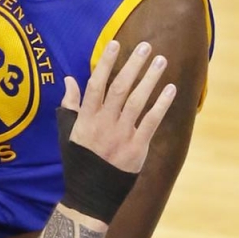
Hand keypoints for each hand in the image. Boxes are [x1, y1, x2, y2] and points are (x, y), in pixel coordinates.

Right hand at [61, 41, 175, 172]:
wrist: (90, 193)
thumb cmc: (79, 160)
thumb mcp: (68, 132)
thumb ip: (70, 104)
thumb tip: (69, 78)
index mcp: (86, 118)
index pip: (96, 84)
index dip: (106, 63)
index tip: (115, 44)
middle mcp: (104, 124)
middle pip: (120, 88)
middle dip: (132, 65)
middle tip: (145, 46)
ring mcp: (121, 136)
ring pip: (138, 101)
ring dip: (150, 79)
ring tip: (160, 60)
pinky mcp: (137, 148)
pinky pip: (152, 122)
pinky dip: (162, 104)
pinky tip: (171, 89)